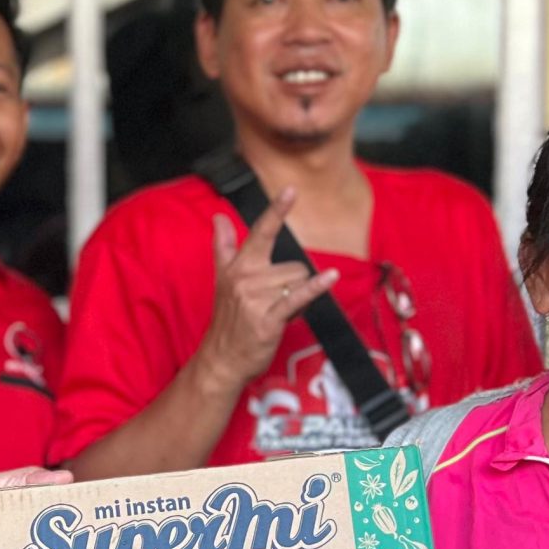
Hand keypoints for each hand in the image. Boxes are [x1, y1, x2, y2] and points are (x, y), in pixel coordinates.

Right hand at [195, 193, 338, 394]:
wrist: (223, 358)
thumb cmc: (228, 319)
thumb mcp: (222, 279)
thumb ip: (223, 246)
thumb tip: (218, 217)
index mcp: (239, 266)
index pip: (261, 231)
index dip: (277, 210)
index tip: (291, 190)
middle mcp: (246, 278)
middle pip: (294, 264)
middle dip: (294, 285)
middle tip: (274, 304)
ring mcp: (257, 298)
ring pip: (298, 282)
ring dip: (297, 299)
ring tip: (278, 313)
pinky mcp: (268, 319)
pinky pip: (298, 297)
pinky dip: (315, 288)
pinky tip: (329, 278)